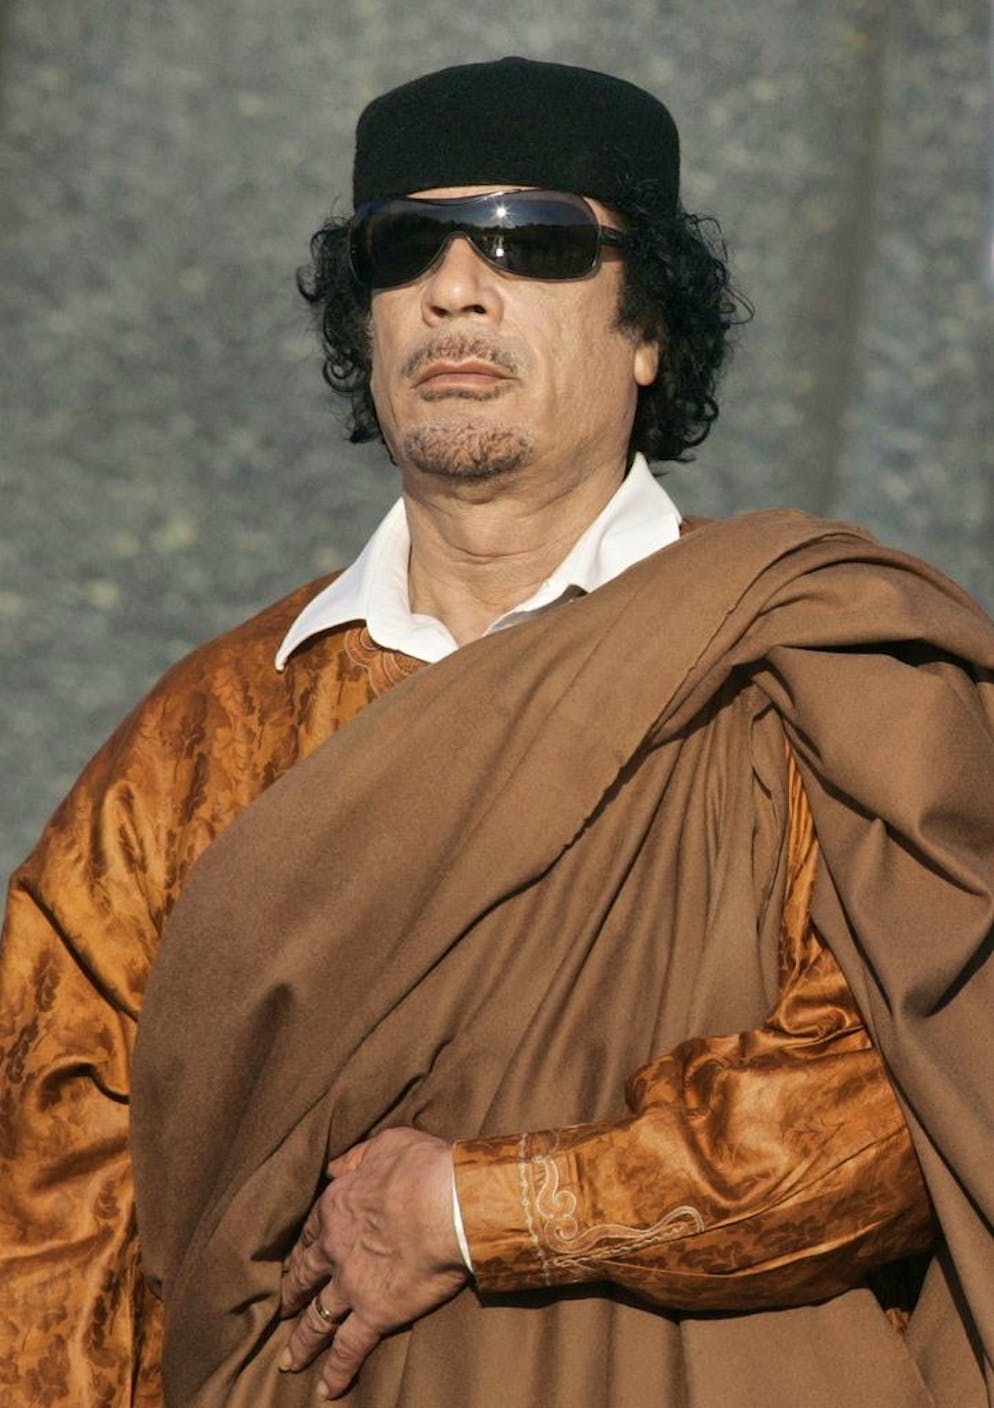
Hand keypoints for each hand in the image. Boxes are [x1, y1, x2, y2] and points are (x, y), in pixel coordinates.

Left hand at [278, 1126, 468, 1398]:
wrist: (447, 1202)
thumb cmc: (423, 1167)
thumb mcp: (386, 1145)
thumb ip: (357, 1157)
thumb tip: (337, 1166)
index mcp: (337, 1206)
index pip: (311, 1231)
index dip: (303, 1247)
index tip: (296, 1259)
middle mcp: (335, 1248)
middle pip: (305, 1276)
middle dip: (291, 1294)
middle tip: (280, 1309)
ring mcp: (352, 1284)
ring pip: (318, 1318)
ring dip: (303, 1341)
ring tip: (290, 1360)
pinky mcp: (375, 1313)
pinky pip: (349, 1348)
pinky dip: (337, 1370)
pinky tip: (328, 1388)